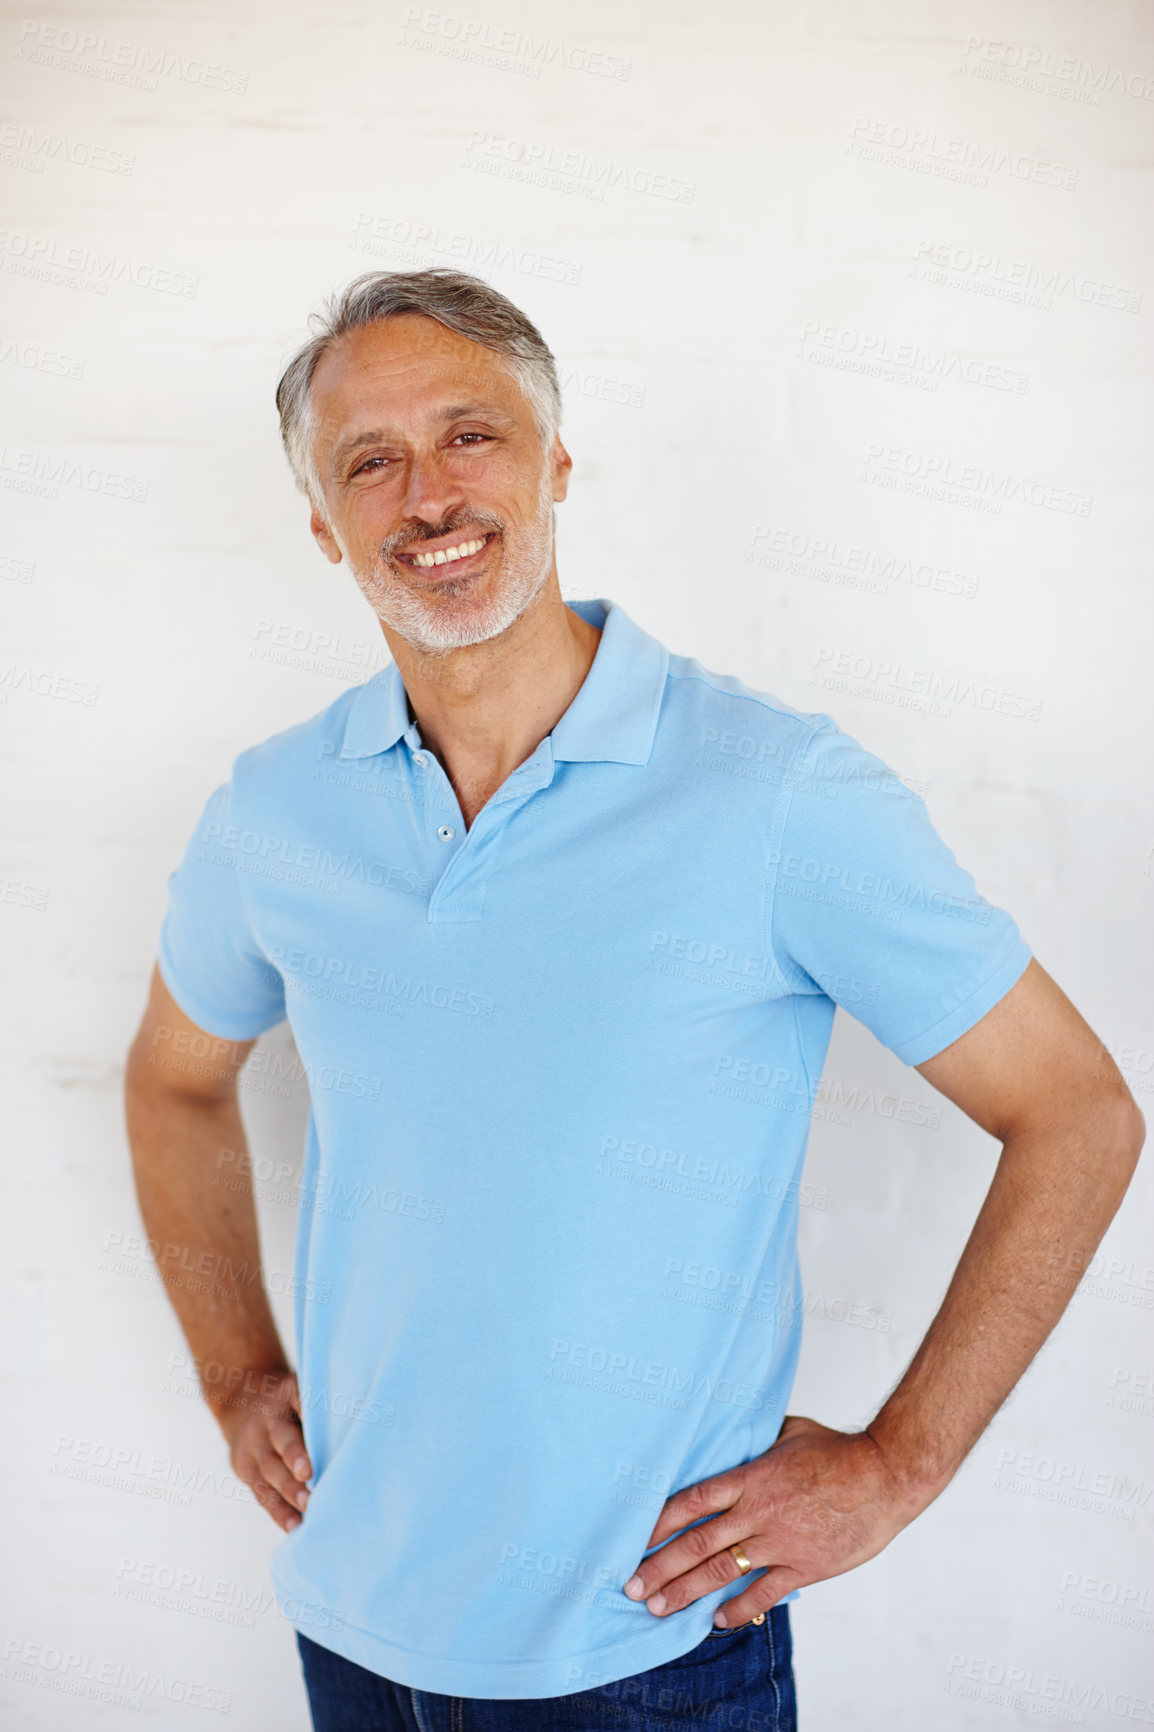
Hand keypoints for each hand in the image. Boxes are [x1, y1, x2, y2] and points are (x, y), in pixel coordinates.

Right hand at [215, 1370, 312, 1532]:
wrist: (240, 1403)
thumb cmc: (288, 1400)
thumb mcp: (300, 1387)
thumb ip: (323, 1402)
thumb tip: (364, 1419)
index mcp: (286, 1395)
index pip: (298, 1401)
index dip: (310, 1414)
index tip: (323, 1429)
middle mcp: (267, 1421)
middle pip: (282, 1439)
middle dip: (295, 1457)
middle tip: (309, 1475)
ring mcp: (254, 1447)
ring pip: (271, 1470)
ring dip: (289, 1491)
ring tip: (308, 1507)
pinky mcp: (246, 1471)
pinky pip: (262, 1493)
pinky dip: (279, 1511)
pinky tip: (295, 1526)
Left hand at [623, 1414, 921, 1626]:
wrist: (885, 1475)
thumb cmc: (840, 1450)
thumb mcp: (790, 1432)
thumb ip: (760, 1440)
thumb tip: (740, 1430)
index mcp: (751, 1477)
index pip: (692, 1500)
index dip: (659, 1521)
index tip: (635, 1538)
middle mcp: (758, 1512)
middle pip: (698, 1542)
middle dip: (661, 1565)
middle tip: (632, 1585)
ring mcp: (780, 1542)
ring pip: (723, 1571)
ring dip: (686, 1591)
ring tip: (658, 1607)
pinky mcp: (805, 1565)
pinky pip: (764, 1592)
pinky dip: (738, 1609)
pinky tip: (716, 1620)